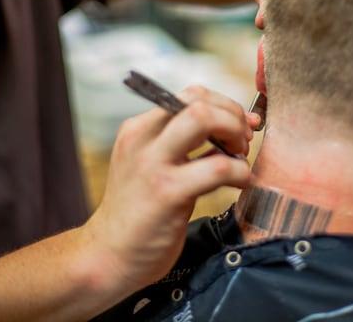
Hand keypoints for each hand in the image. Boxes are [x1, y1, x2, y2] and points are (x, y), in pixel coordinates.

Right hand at [82, 86, 259, 291]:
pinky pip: (218, 167)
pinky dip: (239, 172)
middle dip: (233, 116)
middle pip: (197, 100)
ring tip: (240, 160)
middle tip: (243, 141)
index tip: (241, 125)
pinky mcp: (167, 193)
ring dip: (236, 136)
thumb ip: (184, 145)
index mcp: (138, 130)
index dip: (224, 105)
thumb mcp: (152, 166)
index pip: (189, 95)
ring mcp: (152, 165)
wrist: (109, 257)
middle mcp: (142, 140)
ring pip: (204, 119)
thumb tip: (236, 126)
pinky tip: (239, 184)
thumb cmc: (140, 212)